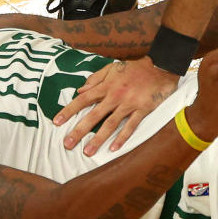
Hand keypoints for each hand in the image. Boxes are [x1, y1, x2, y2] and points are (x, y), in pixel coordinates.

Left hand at [54, 56, 179, 155]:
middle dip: (80, 130)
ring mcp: (129, 104)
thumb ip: (95, 79)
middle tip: (68, 144)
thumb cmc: (135, 68)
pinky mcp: (143, 109)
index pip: (83, 99)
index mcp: (106, 86)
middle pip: (94, 115)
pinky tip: (113, 148)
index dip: (69, 111)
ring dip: (98, 138)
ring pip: (110, 123)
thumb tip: (80, 91)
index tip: (57, 122)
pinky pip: (131, 126)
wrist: (161, 67)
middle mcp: (115, 95)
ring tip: (88, 152)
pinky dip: (122, 138)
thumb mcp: (112, 68)